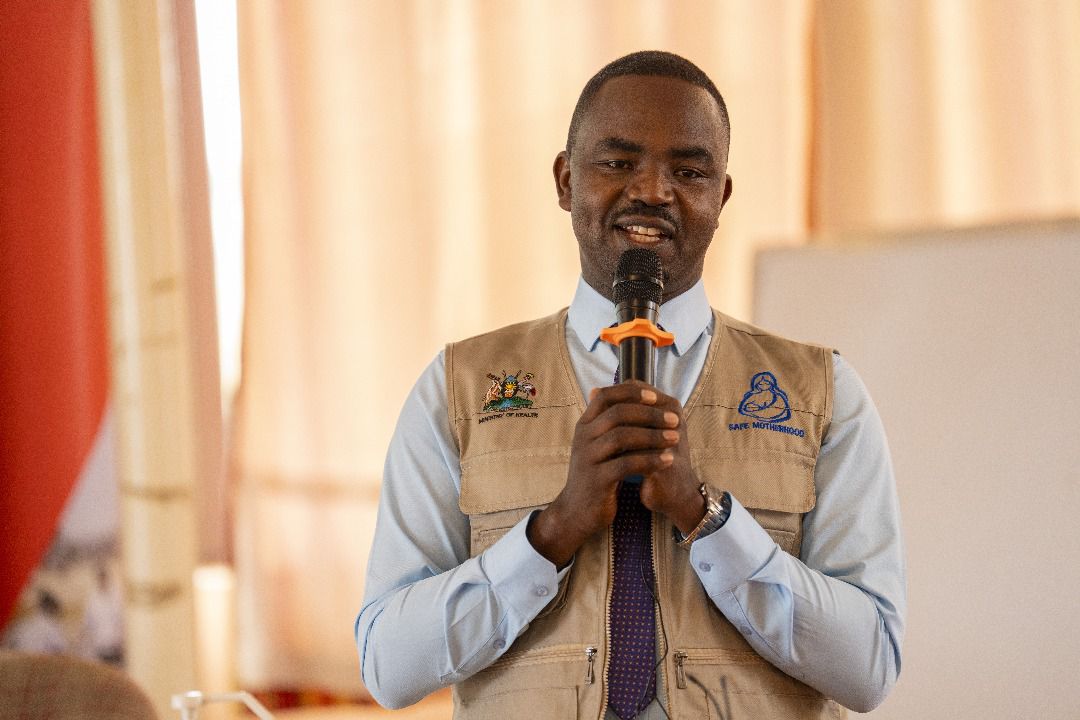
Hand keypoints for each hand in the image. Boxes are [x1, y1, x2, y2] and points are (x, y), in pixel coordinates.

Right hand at [526, 381, 704, 566]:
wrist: (577, 511)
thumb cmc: (595, 474)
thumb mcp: (597, 444)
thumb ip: (608, 422)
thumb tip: (622, 393)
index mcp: (585, 425)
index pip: (604, 396)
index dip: (631, 393)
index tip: (655, 397)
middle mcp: (583, 438)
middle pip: (617, 414)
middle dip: (650, 414)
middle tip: (674, 419)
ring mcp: (588, 458)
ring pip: (621, 437)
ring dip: (653, 436)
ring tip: (675, 438)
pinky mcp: (597, 480)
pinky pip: (626, 464)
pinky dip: (650, 460)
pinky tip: (667, 460)